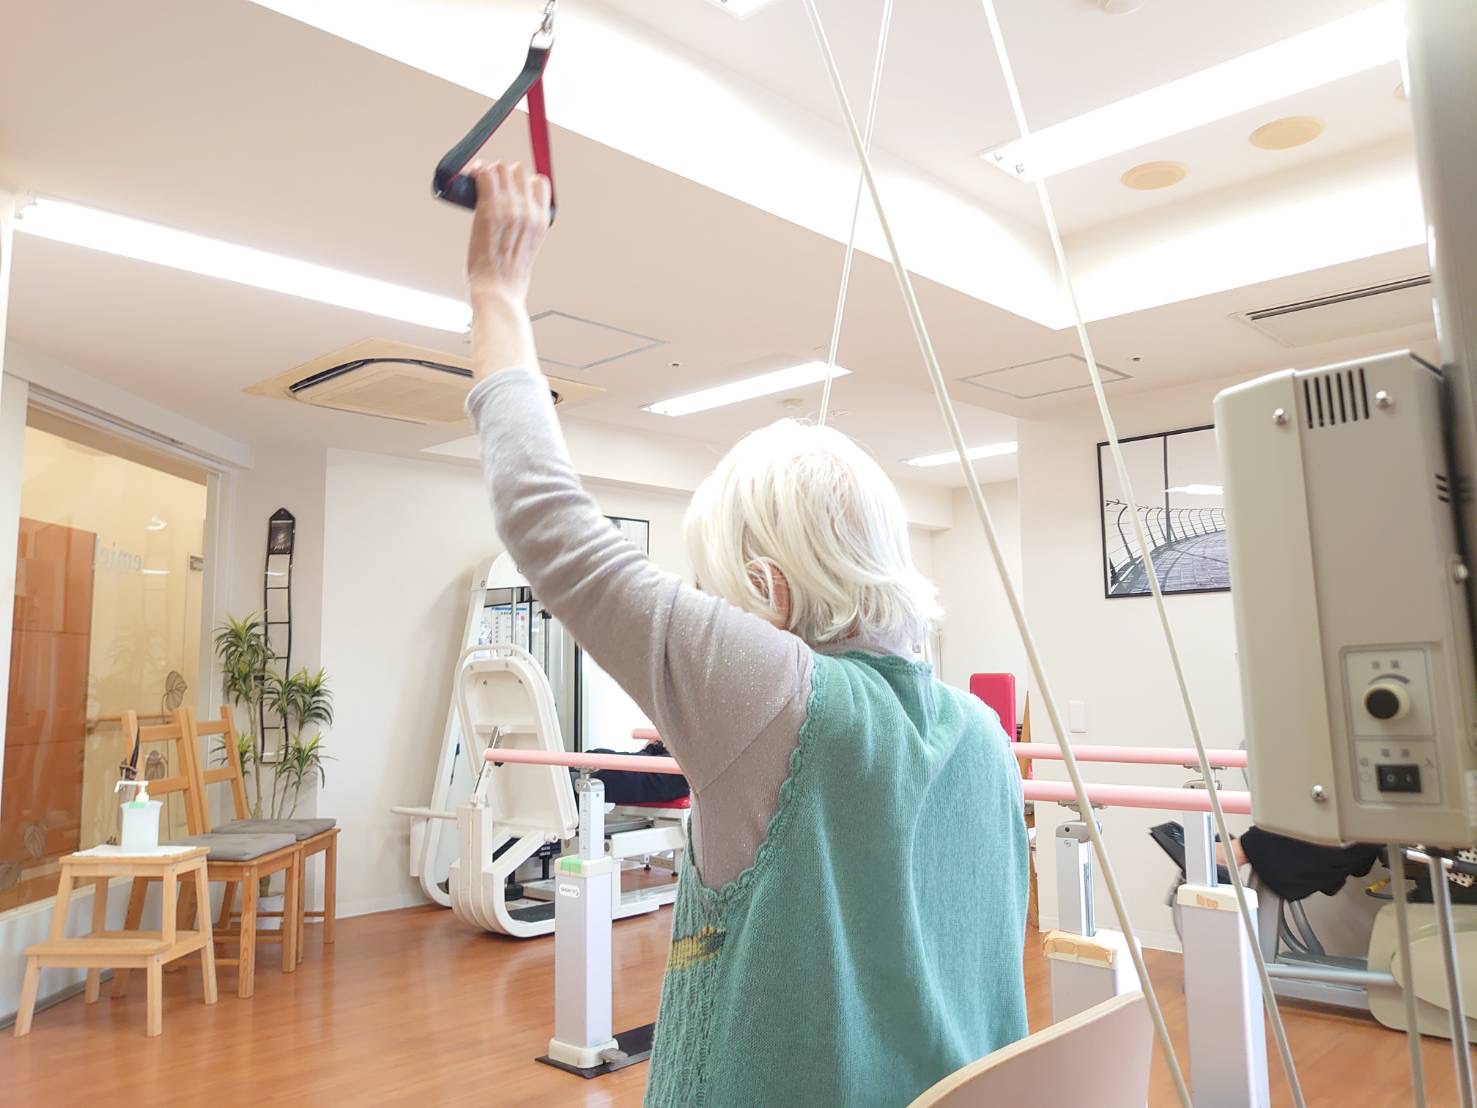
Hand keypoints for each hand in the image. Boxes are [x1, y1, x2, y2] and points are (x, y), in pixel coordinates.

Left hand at [466, 161, 551, 305]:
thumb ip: (524, 225)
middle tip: (491, 182)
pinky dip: (476, 172)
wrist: (498, 291)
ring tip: (479, 180)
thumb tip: (509, 209)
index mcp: (541, 220)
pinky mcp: (489, 210)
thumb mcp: (528, 248)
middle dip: (504, 173)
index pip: (539, 183)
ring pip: (501, 168)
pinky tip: (471, 176)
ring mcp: (510, 208)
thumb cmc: (507, 276)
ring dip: (489, 171)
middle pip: (519, 171)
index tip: (511, 185)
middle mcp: (528, 211)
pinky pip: (484, 176)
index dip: (524, 180)